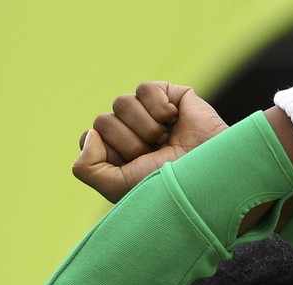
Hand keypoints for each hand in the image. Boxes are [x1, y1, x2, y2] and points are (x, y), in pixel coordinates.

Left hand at [73, 82, 228, 202]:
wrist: (206, 174)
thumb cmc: (166, 187)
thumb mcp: (117, 188)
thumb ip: (85, 168)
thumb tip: (91, 133)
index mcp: (118, 155)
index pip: (90, 137)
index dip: (108, 152)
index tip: (133, 167)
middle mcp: (132, 133)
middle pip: (104, 121)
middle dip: (129, 142)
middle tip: (154, 155)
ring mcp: (150, 114)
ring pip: (121, 103)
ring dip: (145, 127)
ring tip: (166, 141)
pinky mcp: (169, 95)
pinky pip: (145, 89)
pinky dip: (159, 108)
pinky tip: (175, 121)